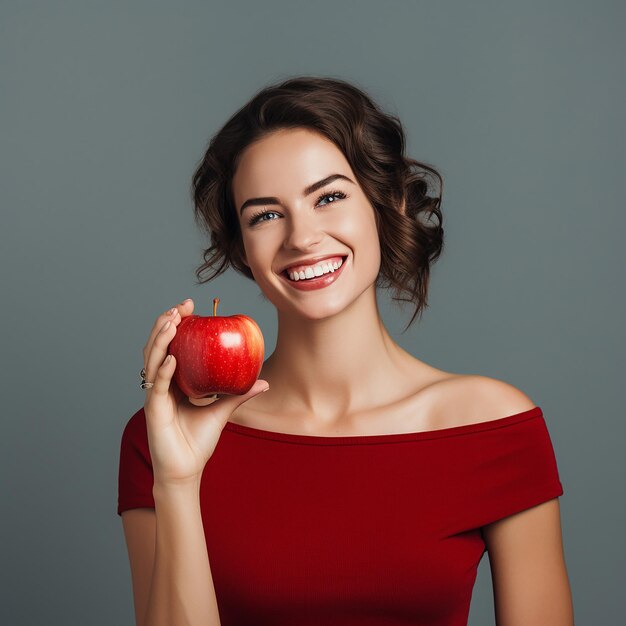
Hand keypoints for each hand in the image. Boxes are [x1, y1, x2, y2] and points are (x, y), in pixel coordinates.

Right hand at [141, 298, 268, 486]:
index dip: (177, 325)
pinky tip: (173, 358)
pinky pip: (158, 386)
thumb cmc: (199, 441)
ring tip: (172, 322)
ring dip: (160, 340)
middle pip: (157, 346)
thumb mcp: (223, 411)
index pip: (172, 345)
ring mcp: (155, 396)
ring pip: (152, 361)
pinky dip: (164, 371)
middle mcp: (160, 384)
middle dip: (166, 324)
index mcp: (173, 380)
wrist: (186, 470)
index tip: (191, 307)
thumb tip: (265, 382)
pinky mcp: (154, 410)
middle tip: (181, 307)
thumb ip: (239, 394)